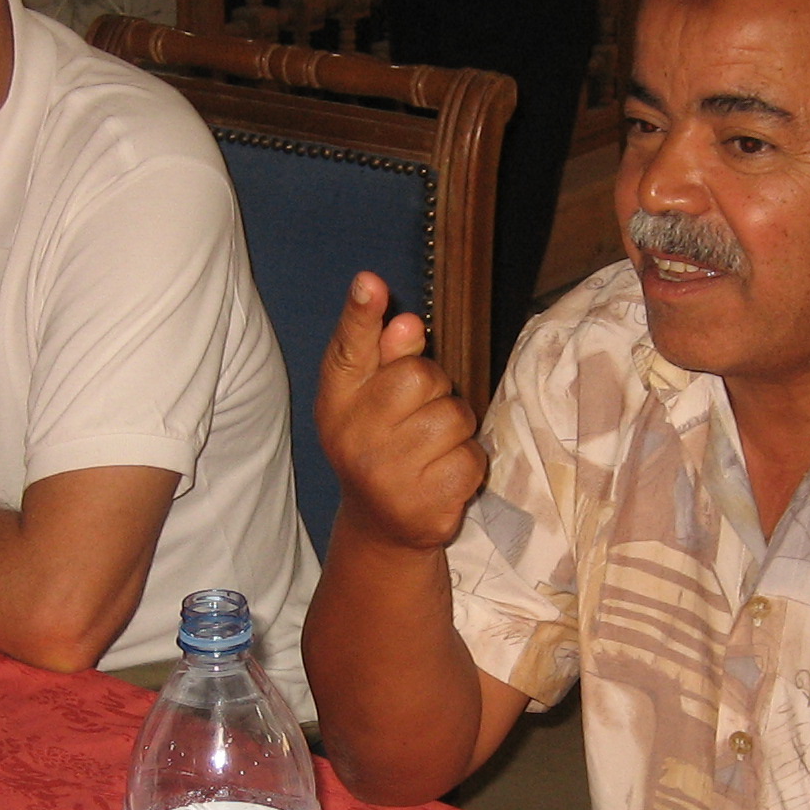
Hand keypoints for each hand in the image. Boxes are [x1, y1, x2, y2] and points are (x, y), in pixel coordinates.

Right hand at [313, 273, 486, 550]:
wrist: (380, 525)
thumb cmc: (382, 443)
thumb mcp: (373, 398)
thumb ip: (386, 357)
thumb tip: (406, 323)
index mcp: (338, 400)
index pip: (349, 349)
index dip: (361, 315)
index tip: (371, 284)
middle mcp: (353, 436)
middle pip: (421, 376)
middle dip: (435, 389)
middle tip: (419, 415)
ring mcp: (386, 474)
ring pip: (454, 416)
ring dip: (456, 429)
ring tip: (432, 449)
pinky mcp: (423, 505)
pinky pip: (471, 457)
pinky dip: (468, 464)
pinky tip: (442, 475)